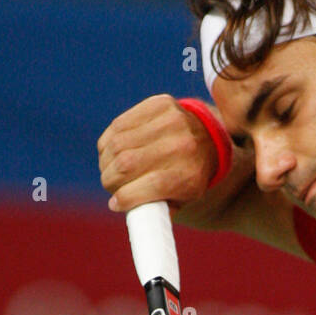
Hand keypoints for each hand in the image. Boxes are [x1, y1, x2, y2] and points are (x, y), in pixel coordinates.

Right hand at [97, 93, 225, 213]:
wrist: (209, 138)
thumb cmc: (190, 175)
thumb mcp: (183, 199)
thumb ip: (159, 209)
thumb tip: (127, 210)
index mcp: (190, 174)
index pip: (151, 186)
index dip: (126, 198)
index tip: (116, 204)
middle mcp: (181, 144)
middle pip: (127, 164)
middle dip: (110, 179)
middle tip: (110, 185)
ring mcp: (171, 120)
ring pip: (118, 144)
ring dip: (106, 161)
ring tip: (109, 169)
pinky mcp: (158, 104)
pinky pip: (118, 125)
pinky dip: (109, 142)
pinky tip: (111, 151)